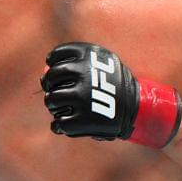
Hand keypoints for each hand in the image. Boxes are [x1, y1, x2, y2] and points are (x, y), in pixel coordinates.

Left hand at [41, 41, 181, 147]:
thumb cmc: (113, 84)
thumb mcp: (100, 63)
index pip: (55, 56)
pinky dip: (59, 125)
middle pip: (50, 78)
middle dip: (50, 86)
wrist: (138, 108)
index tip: (57, 71)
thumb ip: (73, 64)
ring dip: (54, 105)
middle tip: (56, 91)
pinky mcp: (83, 120)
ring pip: (52, 100)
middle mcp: (83, 74)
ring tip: (62, 108)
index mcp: (87, 55)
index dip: (52, 64)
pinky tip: (64, 124)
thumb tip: (43, 71)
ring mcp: (82, 97)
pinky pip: (59, 123)